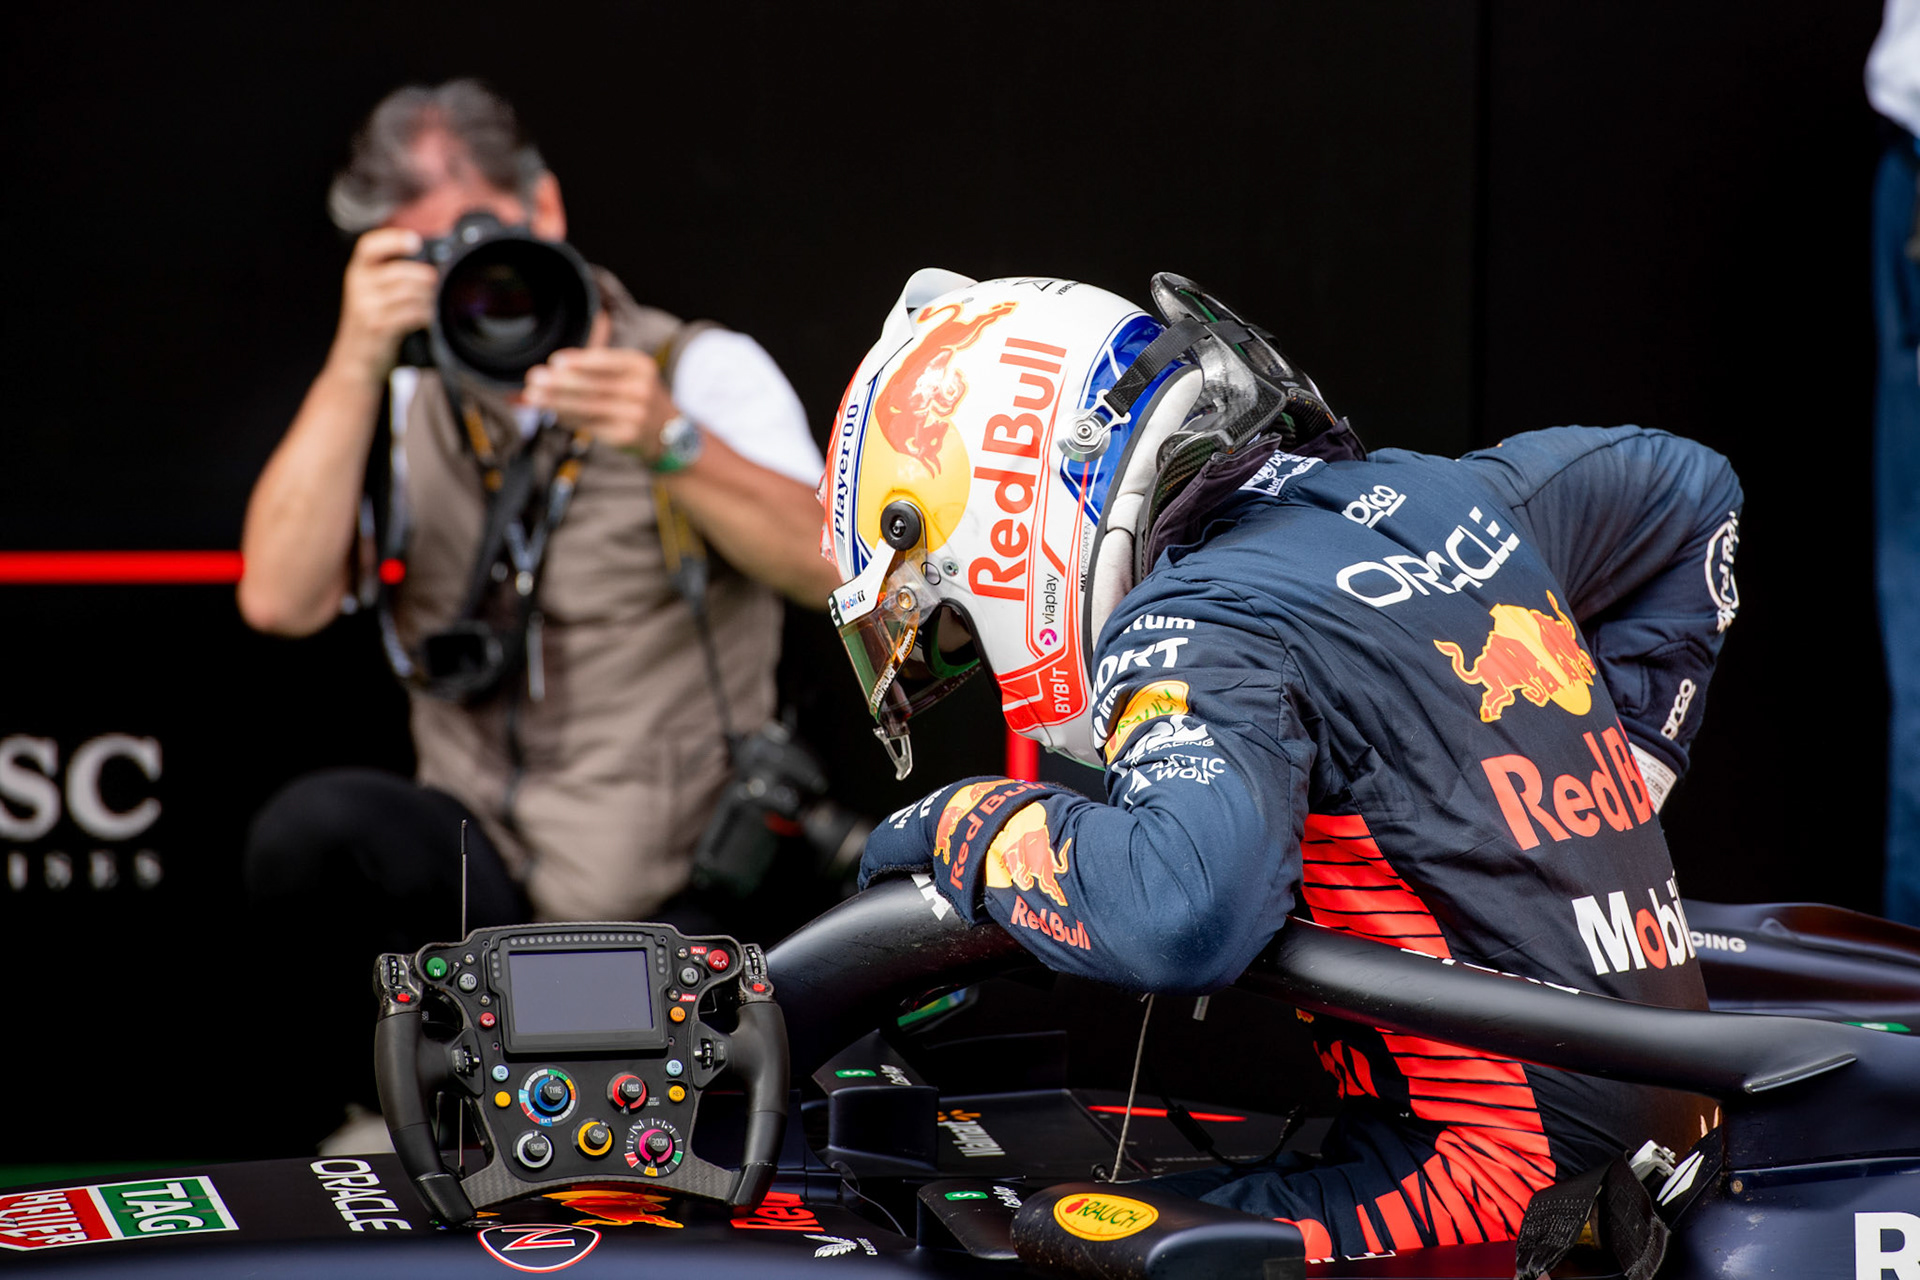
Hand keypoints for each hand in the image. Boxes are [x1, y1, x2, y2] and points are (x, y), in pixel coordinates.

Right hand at [327, 228, 436, 383]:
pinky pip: (411, 313)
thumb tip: (428, 266)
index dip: (393, 240)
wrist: (356, 360)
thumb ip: (390, 277)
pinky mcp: (378, 325)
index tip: (415, 242)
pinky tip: (425, 318)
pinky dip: (424, 315)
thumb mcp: (371, 295)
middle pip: (400, 271)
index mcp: (357, 272)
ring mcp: (366, 306)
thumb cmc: (371, 324)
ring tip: (430, 304)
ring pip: (409, 292)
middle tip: (434, 282)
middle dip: (424, 277)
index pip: (369, 247)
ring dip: (427, 298)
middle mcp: (358, 285)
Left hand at [522, 314, 676, 455]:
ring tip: (533, 397)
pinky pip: (590, 425)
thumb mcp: (629, 371)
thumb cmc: (637, 395)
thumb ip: (596, 363)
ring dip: (556, 402)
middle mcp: (641, 389)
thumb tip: (556, 363)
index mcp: (640, 366)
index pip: (607, 361)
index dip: (580, 361)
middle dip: (560, 382)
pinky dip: (567, 417)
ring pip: (588, 407)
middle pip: (594, 385)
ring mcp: (635, 415)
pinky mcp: (625, 435)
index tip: (555, 361)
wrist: (668, 431)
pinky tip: (551, 412)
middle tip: (534, 379)